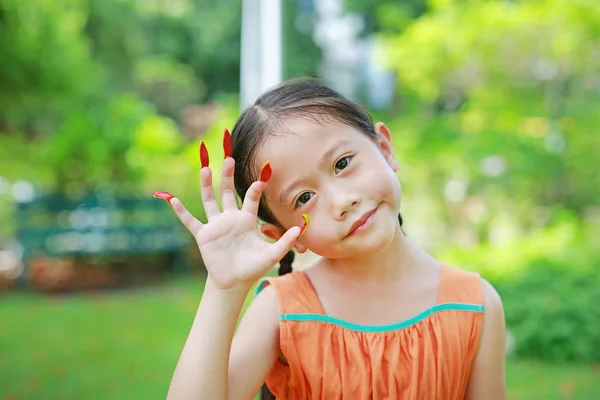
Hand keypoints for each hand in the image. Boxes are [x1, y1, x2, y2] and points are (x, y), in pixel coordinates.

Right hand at [154, 129, 307, 290]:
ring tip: (206, 167)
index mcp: (247, 219)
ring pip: (209, 200)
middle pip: (228, 192)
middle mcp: (230, 218)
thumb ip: (286, 241)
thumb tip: (301, 227)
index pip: (251, 198)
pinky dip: (181, 211)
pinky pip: (190, 221)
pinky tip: (172, 199)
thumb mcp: (272, 254)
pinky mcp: (204, 235)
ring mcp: (216, 225)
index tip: (263, 174)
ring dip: (206, 185)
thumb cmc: (253, 267)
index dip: (257, 187)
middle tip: (229, 157)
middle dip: (228, 175)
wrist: (234, 282)